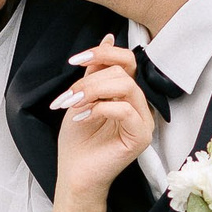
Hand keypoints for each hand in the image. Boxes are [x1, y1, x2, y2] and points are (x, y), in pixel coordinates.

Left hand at [49, 36, 153, 202]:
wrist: (75, 173)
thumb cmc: (78, 141)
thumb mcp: (82, 96)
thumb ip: (95, 71)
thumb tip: (108, 37)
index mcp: (127, 93)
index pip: (127, 60)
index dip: (103, 53)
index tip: (76, 60)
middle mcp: (140, 105)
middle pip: (123, 72)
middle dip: (90, 79)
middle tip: (68, 96)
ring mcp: (144, 121)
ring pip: (126, 86)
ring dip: (93, 91)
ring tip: (73, 104)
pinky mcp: (141, 137)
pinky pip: (126, 110)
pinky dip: (100, 109)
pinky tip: (83, 117)